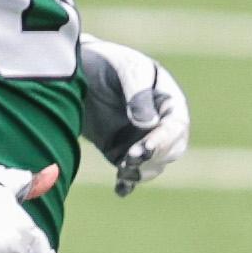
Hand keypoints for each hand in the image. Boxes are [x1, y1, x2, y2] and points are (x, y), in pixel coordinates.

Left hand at [79, 36, 188, 196]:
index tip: (143, 149)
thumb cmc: (106, 62)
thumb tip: (147, 124)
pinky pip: (130, 172)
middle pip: (169, 151)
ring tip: (123, 172)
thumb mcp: (124, 69)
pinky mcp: (120, 151)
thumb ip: (137, 93)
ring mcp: (141, 140)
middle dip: (152, 159)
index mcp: (168, 101)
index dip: (161, 141)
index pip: (175, 127)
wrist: (77, 70)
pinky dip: (128, 183)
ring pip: (152, 165)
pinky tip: (121, 190)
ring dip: (140, 172)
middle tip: (129, 161)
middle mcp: (160, 124)